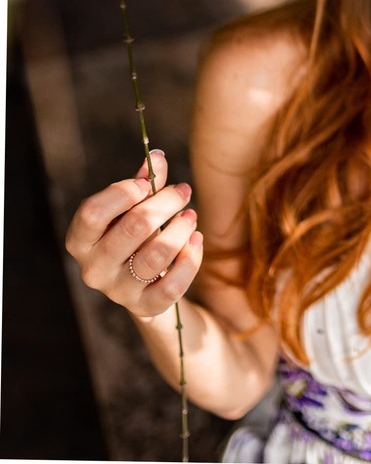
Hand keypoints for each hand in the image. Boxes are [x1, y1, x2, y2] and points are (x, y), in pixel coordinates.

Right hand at [65, 150, 202, 317]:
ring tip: (191, 215)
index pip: (93, 213)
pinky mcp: (145, 306)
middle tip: (183, 191)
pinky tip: (197, 240)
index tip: (147, 182)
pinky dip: (191, 258)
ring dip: (181, 229)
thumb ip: (143, 183)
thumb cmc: (135, 237)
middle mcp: (93, 268)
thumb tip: (157, 156)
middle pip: (134, 228)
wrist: (145, 286)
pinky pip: (172, 285)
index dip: (124, 192)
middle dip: (165, 203)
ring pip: (156, 255)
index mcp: (82, 240)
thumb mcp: (133, 208)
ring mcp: (118, 291)